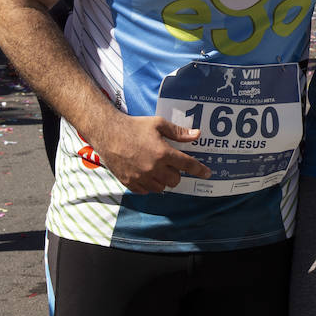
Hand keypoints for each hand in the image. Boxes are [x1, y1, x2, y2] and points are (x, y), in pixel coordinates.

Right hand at [95, 115, 211, 193]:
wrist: (108, 133)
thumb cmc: (134, 126)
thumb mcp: (158, 124)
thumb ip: (178, 132)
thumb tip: (196, 135)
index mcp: (162, 153)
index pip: (187, 165)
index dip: (200, 170)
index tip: (207, 173)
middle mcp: (153, 168)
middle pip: (175, 180)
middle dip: (176, 173)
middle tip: (170, 164)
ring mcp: (140, 177)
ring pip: (161, 187)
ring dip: (163, 180)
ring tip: (157, 168)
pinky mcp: (129, 182)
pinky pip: (146, 191)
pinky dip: (149, 185)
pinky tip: (146, 174)